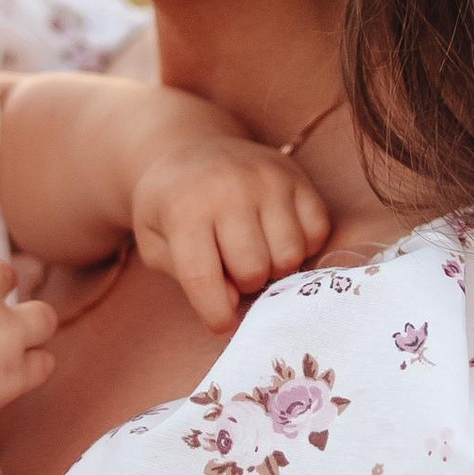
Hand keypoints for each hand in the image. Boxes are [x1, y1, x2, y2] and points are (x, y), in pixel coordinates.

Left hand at [132, 129, 330, 331]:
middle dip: (246, 284)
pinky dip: (302, 246)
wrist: (191, 149)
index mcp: (184, 209)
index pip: (203, 279)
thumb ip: (187, 277)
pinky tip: (278, 237)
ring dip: (276, 267)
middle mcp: (229, 190)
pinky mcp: (297, 178)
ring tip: (257, 254)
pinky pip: (317, 232)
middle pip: (254, 270)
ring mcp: (268, 180)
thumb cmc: (171, 205)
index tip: (221, 325)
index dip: (215, 314)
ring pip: (290, 255)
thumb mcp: (156, 242)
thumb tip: (236, 302)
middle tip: (235, 272)